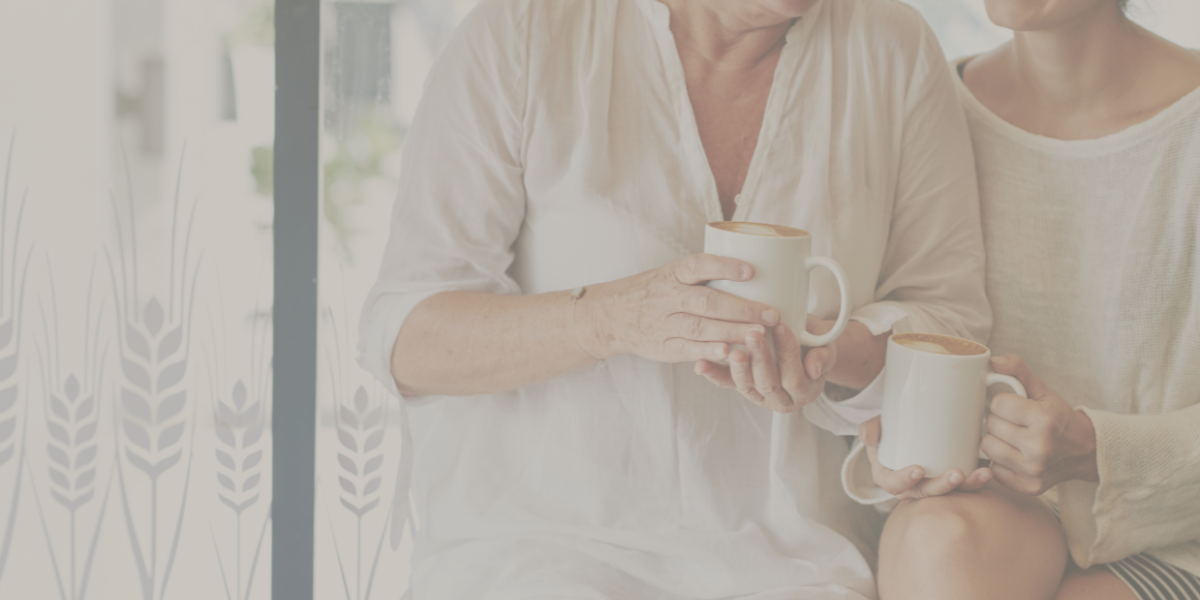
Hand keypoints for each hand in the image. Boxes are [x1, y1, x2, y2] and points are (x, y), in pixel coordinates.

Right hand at [580, 254, 780, 362]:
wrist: (612, 316)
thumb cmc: (656, 292)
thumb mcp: (673, 274)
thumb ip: (705, 274)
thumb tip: (757, 268)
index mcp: (673, 274)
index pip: (698, 265)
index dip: (724, 266)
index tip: (751, 270)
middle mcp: (668, 297)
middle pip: (706, 302)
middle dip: (741, 309)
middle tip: (772, 314)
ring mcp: (664, 323)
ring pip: (700, 327)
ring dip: (731, 331)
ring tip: (759, 335)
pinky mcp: (663, 346)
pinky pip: (687, 349)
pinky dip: (708, 351)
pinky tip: (729, 353)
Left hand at [693, 315, 834, 412]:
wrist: (803, 348)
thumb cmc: (813, 342)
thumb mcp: (825, 346)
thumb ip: (823, 355)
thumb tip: (814, 369)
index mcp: (806, 391)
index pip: (795, 377)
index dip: (788, 353)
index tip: (781, 326)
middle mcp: (783, 400)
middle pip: (769, 384)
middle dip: (761, 359)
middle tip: (753, 334)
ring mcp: (760, 397)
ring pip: (746, 387)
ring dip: (737, 368)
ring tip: (732, 349)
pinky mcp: (742, 388)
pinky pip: (726, 384)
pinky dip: (713, 374)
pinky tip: (701, 364)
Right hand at [859, 416, 993, 498]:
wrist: (908, 432)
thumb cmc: (891, 432)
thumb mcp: (878, 428)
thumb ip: (871, 428)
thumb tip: (867, 436)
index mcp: (890, 477)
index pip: (894, 484)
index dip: (905, 480)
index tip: (917, 469)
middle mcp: (912, 487)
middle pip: (926, 493)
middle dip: (942, 486)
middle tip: (956, 474)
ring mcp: (933, 486)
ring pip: (949, 493)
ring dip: (967, 486)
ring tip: (982, 474)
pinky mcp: (951, 483)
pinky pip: (964, 487)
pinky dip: (977, 481)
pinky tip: (988, 471)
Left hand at [982, 354, 1097, 495]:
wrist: (1086, 451)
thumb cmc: (1059, 417)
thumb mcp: (1042, 390)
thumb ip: (1018, 370)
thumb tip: (992, 360)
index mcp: (1044, 419)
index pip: (997, 404)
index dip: (1002, 402)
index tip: (1014, 406)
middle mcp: (1040, 447)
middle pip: (991, 426)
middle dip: (998, 420)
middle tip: (1014, 422)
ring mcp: (1034, 470)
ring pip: (988, 447)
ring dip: (996, 440)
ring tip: (1012, 437)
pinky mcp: (1029, 486)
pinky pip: (994, 470)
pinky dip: (1000, 462)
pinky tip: (1014, 455)